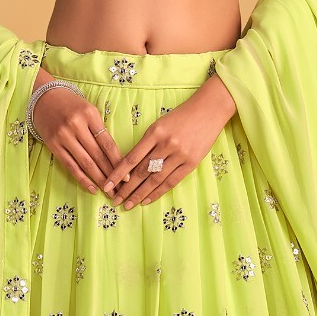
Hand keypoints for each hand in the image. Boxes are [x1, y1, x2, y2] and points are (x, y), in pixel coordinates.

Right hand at [31, 82, 125, 195]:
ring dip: (99, 179)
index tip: (127, 175)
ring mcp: (64, 136)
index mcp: (90, 114)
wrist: (44, 98)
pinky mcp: (53, 145)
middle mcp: (76, 125)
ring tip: (109, 192)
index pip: (108, 143)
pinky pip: (70, 166)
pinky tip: (91, 188)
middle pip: (98, 155)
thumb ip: (100, 129)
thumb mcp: (89, 110)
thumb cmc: (71, 105)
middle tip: (121, 189)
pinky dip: (82, 179)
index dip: (118, 162)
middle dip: (111, 174)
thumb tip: (115, 157)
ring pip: (86, 163)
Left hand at [104, 80, 235, 208]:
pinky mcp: (191, 163)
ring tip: (129, 204)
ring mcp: (180, 154)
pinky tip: (147, 200)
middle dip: (126, 188)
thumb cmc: (181, 116)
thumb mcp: (159, 124)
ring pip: (155, 179)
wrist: (209, 110)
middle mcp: (166, 144)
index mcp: (155, 132)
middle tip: (115, 200)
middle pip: (142, 172)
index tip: (107, 185)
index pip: (131, 158)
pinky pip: (171, 181)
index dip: (118, 174)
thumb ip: (146, 143)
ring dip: (140, 194)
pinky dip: (158, 192)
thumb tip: (130, 166)